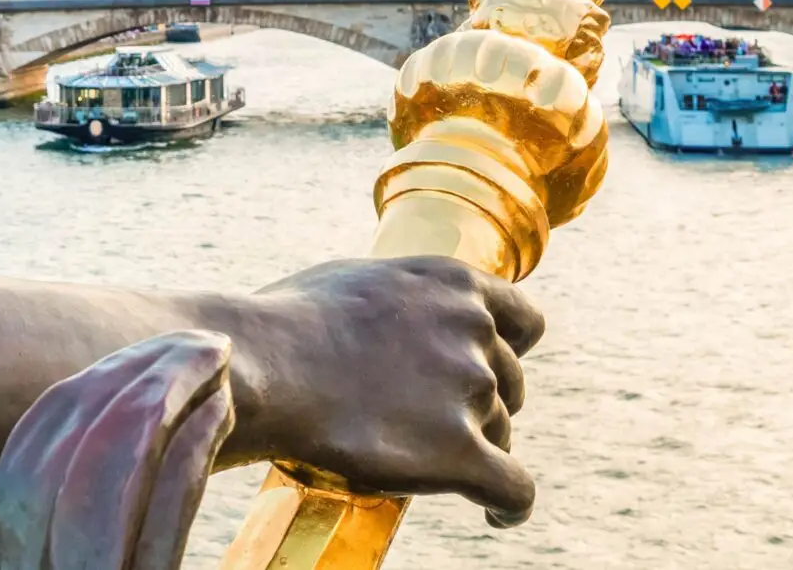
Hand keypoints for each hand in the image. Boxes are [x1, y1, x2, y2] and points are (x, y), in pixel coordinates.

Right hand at [225, 257, 543, 524]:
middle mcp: (473, 331)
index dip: (509, 350)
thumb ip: (404, 298)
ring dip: (475, 446)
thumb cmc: (292, 322)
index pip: (524, 322)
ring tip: (427, 459)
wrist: (267, 366)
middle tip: (432, 419)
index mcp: (454, 285)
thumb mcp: (361, 280)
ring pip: (502, 433)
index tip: (489, 369)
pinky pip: (513, 489)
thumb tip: (401, 318)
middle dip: (481, 401)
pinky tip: (496, 513)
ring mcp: (471, 391)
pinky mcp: (461, 452)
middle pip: (511, 382)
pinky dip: (509, 504)